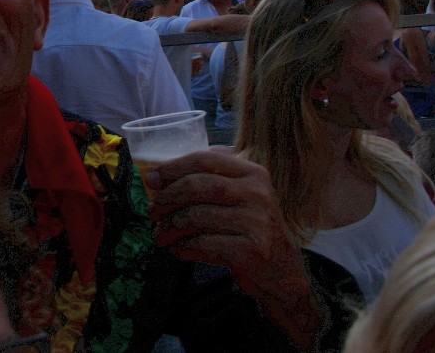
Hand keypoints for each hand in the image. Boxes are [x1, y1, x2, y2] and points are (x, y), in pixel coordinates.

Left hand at [145, 148, 319, 345]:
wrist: (284, 272)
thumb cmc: (252, 229)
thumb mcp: (243, 195)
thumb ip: (213, 178)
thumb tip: (161, 173)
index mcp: (253, 173)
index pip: (204, 160)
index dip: (172, 168)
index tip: (150, 180)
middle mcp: (257, 193)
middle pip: (197, 187)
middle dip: (167, 198)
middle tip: (151, 211)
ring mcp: (256, 222)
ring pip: (196, 217)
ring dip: (170, 227)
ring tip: (160, 234)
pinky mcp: (250, 251)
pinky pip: (203, 244)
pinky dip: (183, 247)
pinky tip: (178, 249)